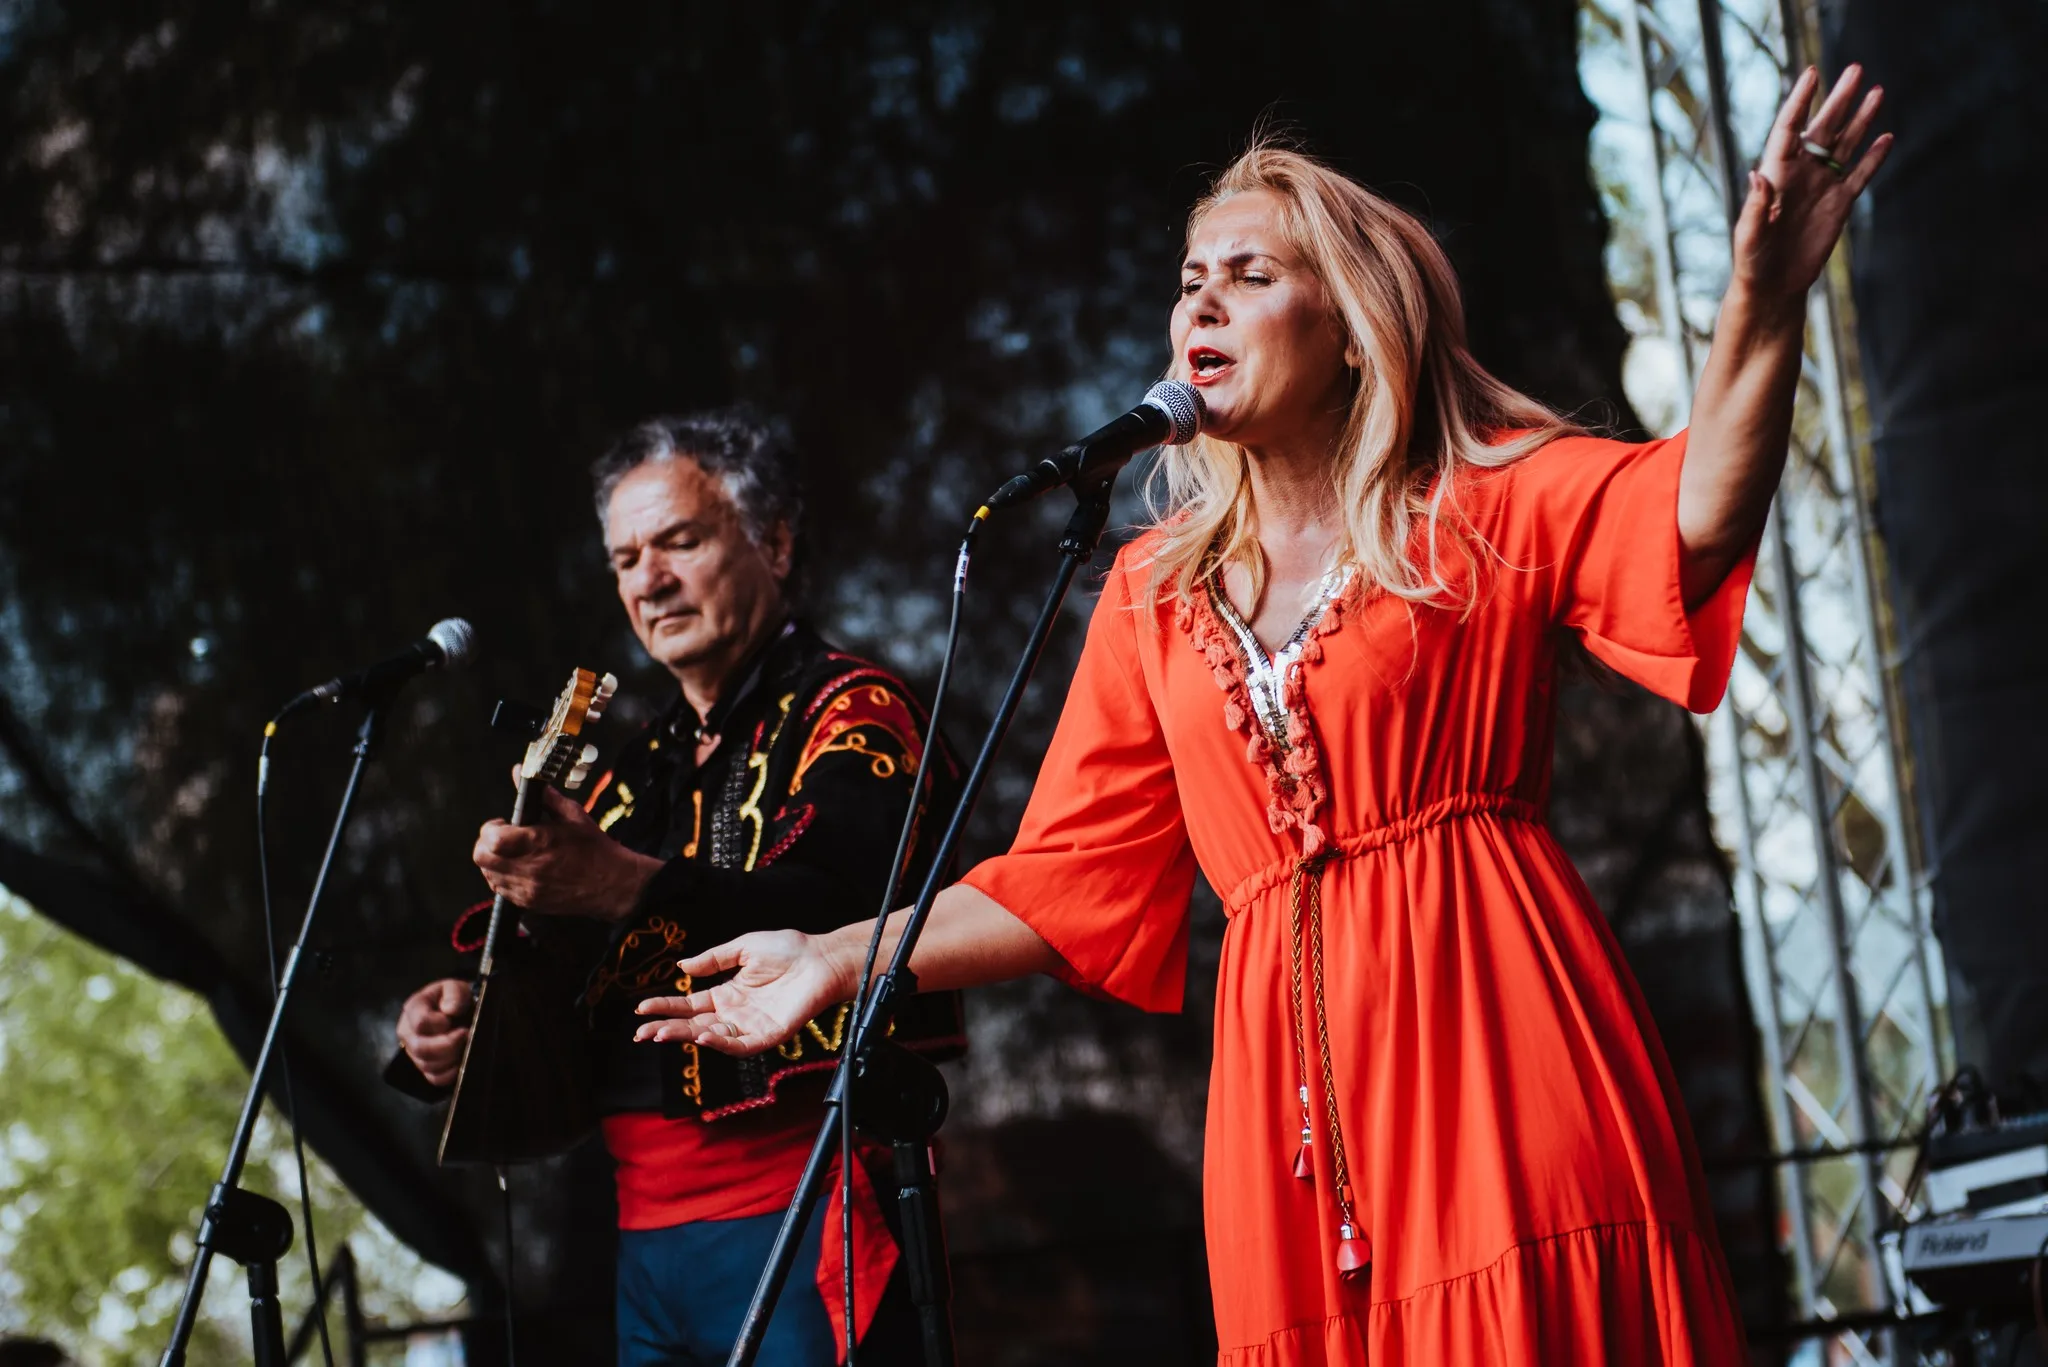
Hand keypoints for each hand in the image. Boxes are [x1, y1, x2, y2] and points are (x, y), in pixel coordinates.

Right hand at [397, 978, 473, 1086]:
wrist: (460, 1010)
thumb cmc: (455, 998)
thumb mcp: (456, 987)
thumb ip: (454, 993)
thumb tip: (450, 1010)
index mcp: (414, 1008)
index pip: (421, 1022)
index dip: (441, 1024)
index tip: (458, 1021)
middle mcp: (408, 1032)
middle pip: (421, 1048)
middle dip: (448, 1046)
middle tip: (466, 1036)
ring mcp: (414, 1051)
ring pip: (427, 1065)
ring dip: (451, 1058)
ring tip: (465, 1046)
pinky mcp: (424, 1066)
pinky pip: (434, 1079)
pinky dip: (451, 1074)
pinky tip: (461, 1062)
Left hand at [473, 771, 661, 920]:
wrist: (612, 884)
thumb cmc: (594, 848)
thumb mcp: (572, 815)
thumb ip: (542, 795)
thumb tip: (519, 771)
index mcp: (537, 842)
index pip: (490, 838)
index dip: (491, 828)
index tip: (504, 823)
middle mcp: (528, 868)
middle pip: (482, 857)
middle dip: (487, 844)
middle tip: (505, 838)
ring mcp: (527, 889)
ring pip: (488, 874)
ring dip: (495, 861)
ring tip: (515, 854)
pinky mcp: (528, 903)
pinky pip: (501, 890)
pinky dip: (504, 878)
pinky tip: (522, 869)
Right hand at [632, 930, 853, 1055]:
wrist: (821, 958)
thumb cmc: (789, 950)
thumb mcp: (744, 947)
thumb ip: (713, 959)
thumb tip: (681, 968)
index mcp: (727, 993)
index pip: (689, 1005)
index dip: (665, 1007)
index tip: (640, 1008)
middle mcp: (736, 1013)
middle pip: (694, 1025)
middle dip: (666, 1029)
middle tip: (640, 1033)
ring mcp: (751, 1026)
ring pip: (712, 1037)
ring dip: (686, 1037)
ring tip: (661, 1033)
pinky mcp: (769, 1035)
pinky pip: (741, 1045)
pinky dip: (722, 1043)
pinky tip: (703, 1035)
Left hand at [1733, 65, 1890, 306]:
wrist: (1773, 286)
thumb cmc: (1751, 261)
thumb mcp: (1749, 235)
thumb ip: (1754, 206)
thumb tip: (1758, 174)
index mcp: (1776, 174)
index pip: (1788, 128)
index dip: (1800, 101)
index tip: (1812, 74)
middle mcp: (1800, 173)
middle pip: (1823, 128)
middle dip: (1839, 99)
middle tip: (1855, 69)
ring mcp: (1821, 186)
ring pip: (1845, 145)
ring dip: (1860, 119)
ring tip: (1877, 91)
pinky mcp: (1839, 204)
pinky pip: (1860, 174)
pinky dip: (1874, 157)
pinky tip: (1887, 137)